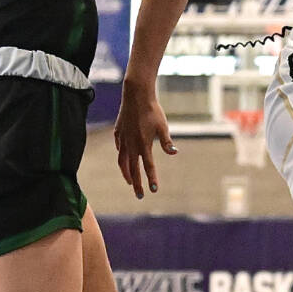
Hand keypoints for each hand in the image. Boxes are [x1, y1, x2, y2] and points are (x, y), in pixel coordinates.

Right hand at [114, 83, 176, 198]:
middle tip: (139, 196)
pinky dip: (121, 156)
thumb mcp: (163, 126)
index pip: (148, 166)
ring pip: (122, 161)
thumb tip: (174, 153)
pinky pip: (119, 148)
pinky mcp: (118, 132)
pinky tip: (123, 158)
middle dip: (137, 184)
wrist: (136, 95)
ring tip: (130, 181)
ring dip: (126, 173)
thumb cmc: (152, 110)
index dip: (151, 179)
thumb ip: (166, 142)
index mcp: (144, 144)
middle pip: (133, 169)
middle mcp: (131, 144)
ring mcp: (123, 139)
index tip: (153, 191)